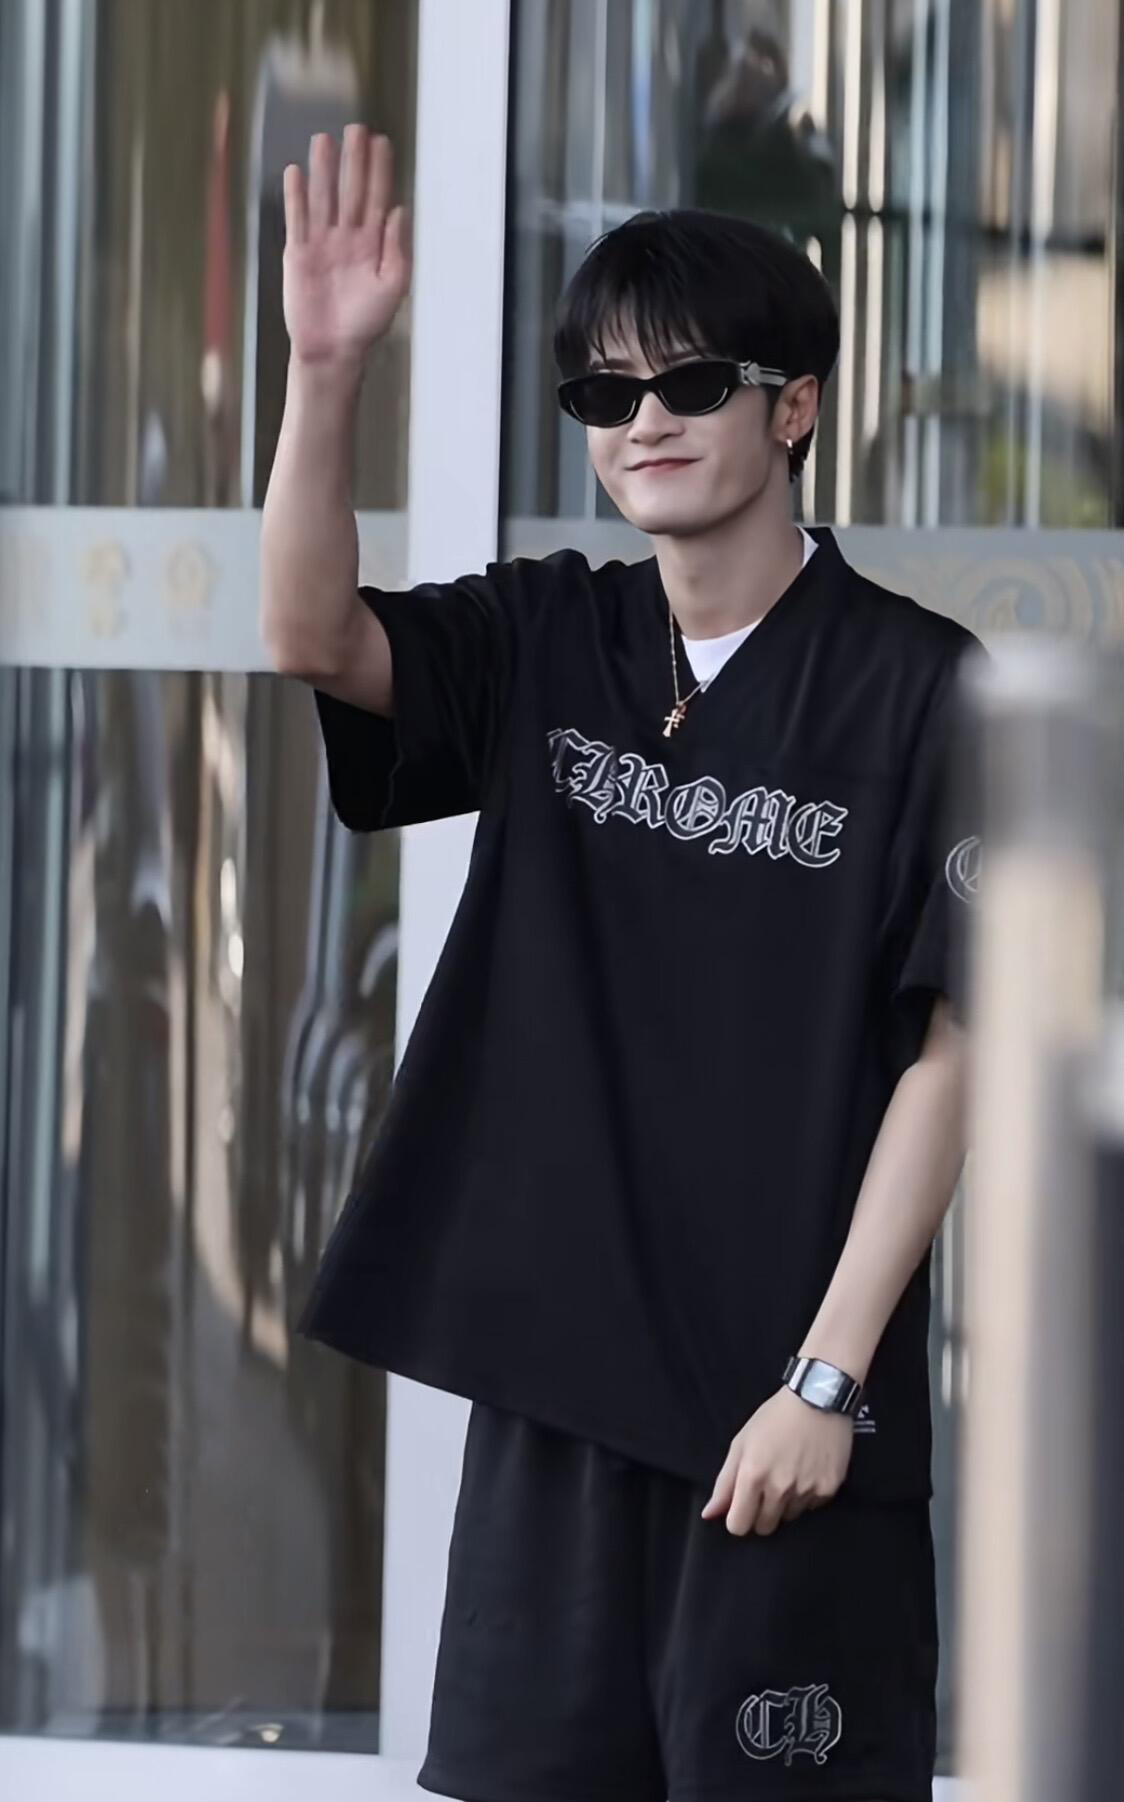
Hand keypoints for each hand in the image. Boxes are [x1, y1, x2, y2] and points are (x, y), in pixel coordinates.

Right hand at [282, 126, 411, 367]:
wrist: (332, 351)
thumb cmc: (366, 325)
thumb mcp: (392, 287)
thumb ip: (397, 249)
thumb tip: (401, 209)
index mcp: (373, 245)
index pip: (378, 199)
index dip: (380, 171)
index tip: (382, 142)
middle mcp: (348, 239)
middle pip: (351, 191)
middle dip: (354, 161)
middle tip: (356, 129)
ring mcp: (322, 244)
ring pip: (324, 199)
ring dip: (324, 170)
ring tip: (324, 140)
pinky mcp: (298, 254)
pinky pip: (297, 219)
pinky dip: (296, 196)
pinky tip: (296, 171)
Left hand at [700, 1387, 853, 1535]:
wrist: (817, 1399)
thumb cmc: (774, 1418)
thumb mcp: (741, 1443)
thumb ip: (724, 1483)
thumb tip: (709, 1515)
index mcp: (752, 1476)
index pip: (738, 1526)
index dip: (738, 1518)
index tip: (743, 1506)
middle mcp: (779, 1489)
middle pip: (764, 1527)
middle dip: (761, 1514)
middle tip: (766, 1488)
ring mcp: (806, 1491)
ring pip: (789, 1517)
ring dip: (785, 1504)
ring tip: (789, 1473)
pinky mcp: (829, 1489)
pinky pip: (812, 1507)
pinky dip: (807, 1495)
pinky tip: (807, 1470)